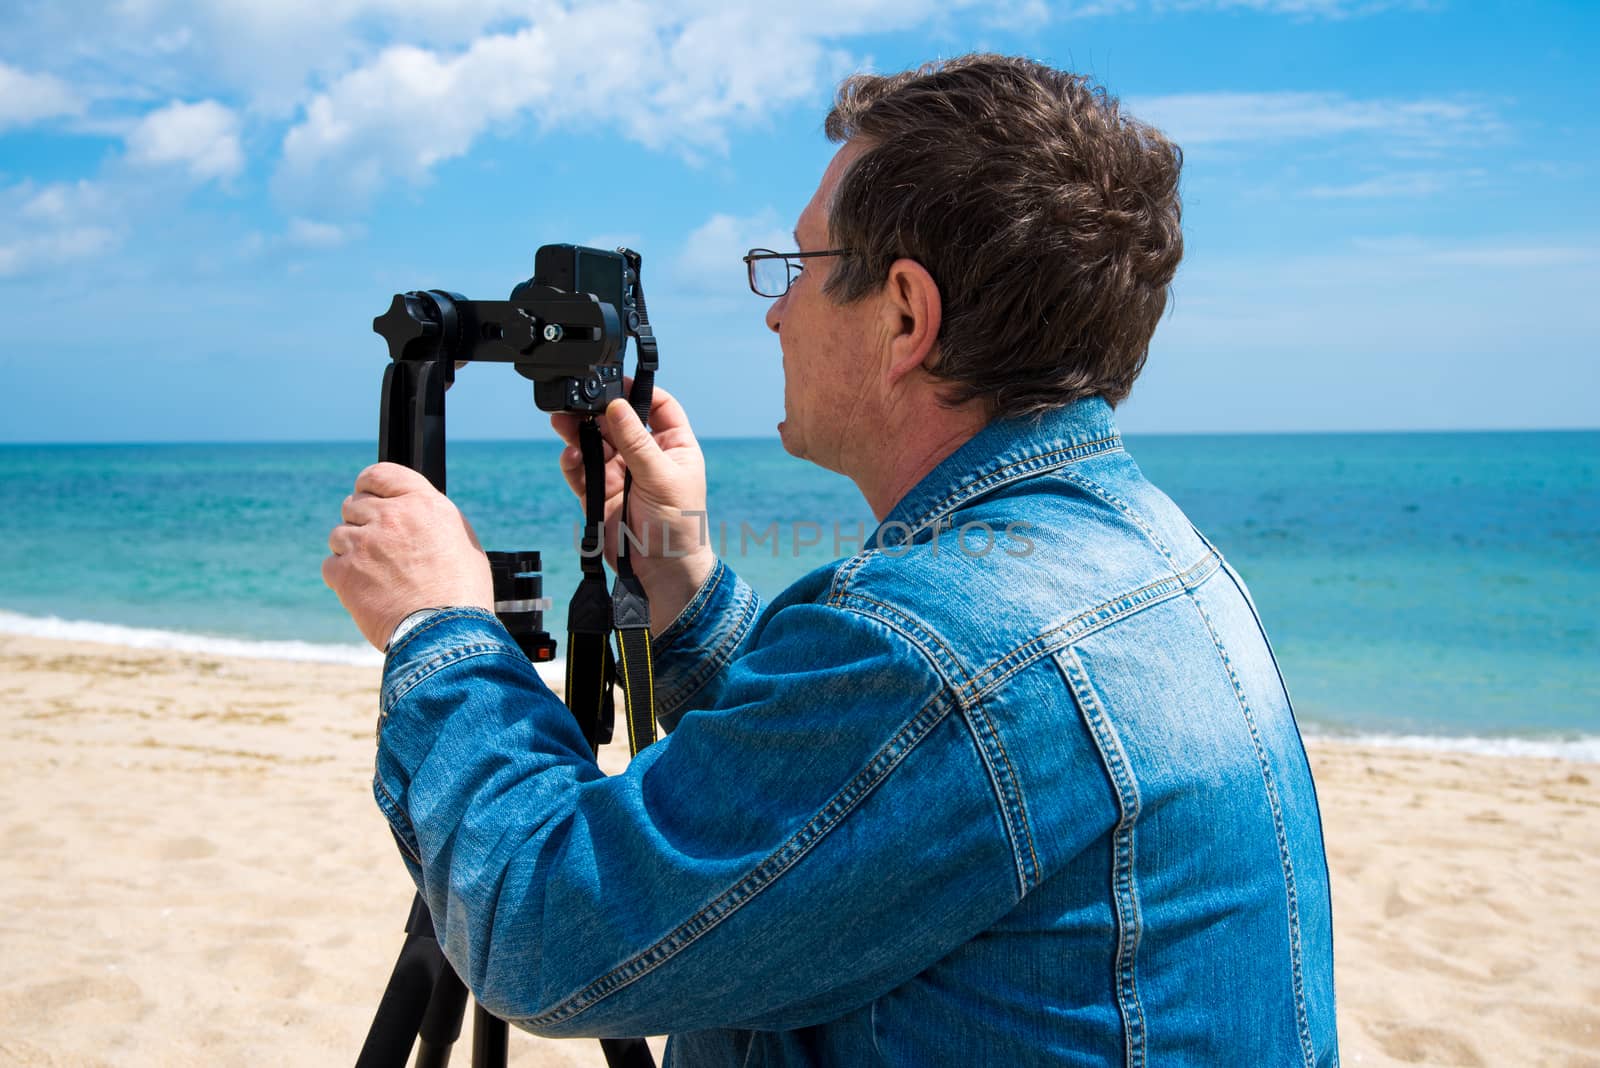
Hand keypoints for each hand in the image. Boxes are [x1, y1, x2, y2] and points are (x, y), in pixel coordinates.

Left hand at [322, 462, 494, 649]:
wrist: (445, 632)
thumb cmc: (462, 593)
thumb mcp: (461, 541)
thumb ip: (430, 519)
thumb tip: (413, 515)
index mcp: (422, 504)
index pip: (380, 474)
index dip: (369, 485)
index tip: (367, 495)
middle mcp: (391, 516)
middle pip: (354, 505)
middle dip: (362, 522)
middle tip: (378, 548)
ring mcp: (363, 544)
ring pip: (339, 535)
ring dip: (352, 550)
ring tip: (375, 575)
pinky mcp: (345, 573)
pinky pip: (331, 564)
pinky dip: (343, 576)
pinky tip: (365, 590)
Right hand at [550, 383, 715, 629]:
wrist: (663, 571)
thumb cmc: (679, 526)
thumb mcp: (662, 477)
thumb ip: (637, 441)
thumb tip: (617, 405)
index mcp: (673, 446)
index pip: (658, 406)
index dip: (639, 391)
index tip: (618, 381)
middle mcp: (646, 456)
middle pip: (618, 421)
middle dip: (597, 410)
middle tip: (577, 401)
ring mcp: (621, 474)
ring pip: (595, 443)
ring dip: (578, 432)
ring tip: (562, 422)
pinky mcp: (600, 493)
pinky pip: (581, 470)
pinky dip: (573, 461)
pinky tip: (570, 455)